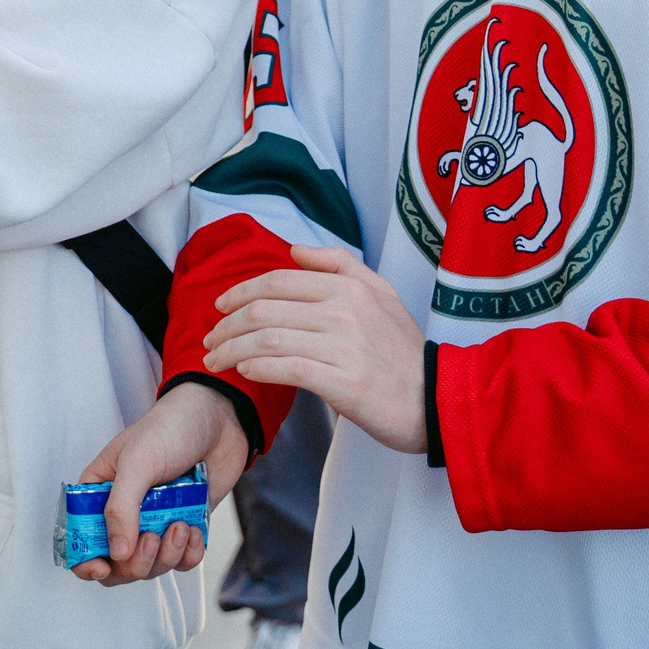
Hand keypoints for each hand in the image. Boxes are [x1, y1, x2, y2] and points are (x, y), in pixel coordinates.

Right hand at [70, 382, 248, 586]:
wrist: (218, 420)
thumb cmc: (169, 429)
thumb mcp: (137, 462)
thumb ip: (121, 509)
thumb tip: (116, 555)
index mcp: (100, 493)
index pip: (81, 539)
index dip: (85, 561)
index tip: (102, 567)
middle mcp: (125, 513)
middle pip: (118, 564)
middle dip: (137, 561)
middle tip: (153, 537)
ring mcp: (155, 523)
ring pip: (152, 566)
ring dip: (167, 554)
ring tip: (180, 525)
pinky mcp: (183, 528)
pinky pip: (182, 561)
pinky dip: (189, 553)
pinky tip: (194, 529)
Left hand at [205, 244, 426, 452]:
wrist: (437, 398)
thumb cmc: (403, 350)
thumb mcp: (381, 293)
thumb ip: (339, 264)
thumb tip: (295, 249)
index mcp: (348, 288)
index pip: (278, 281)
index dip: (239, 292)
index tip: (219, 308)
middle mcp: (344, 312)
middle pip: (265, 310)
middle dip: (226, 325)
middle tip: (210, 341)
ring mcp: (345, 347)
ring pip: (268, 340)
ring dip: (233, 350)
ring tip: (216, 362)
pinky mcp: (345, 384)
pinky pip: (288, 370)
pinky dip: (258, 370)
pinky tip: (245, 373)